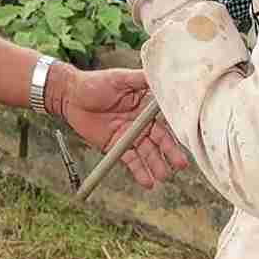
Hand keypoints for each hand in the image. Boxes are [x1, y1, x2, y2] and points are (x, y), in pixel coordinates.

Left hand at [53, 67, 189, 189]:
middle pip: (161, 139)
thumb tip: (162, 76)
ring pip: (148, 152)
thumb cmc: (95, 83)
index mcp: (146, 105)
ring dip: (157, 164)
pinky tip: (148, 182)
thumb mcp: (120, 78)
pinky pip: (131, 161)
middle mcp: (142, 122)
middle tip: (181, 164)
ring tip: (164, 175)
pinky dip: (139, 172)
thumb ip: (140, 79)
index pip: (166, 118)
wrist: (70, 96)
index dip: (177, 127)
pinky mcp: (117, 147)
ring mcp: (130, 136)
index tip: (189, 136)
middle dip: (171, 151)